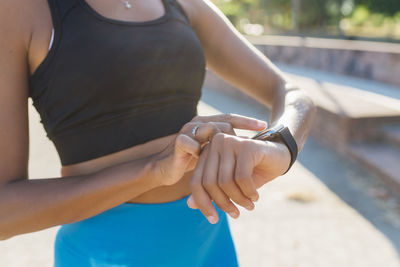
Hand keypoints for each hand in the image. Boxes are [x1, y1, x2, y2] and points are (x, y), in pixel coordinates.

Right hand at [152, 114, 266, 185]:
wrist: (165, 169)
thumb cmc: (191, 162)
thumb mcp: (212, 154)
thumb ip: (226, 148)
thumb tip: (251, 146)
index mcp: (207, 124)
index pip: (230, 118)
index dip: (247, 121)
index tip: (265, 125)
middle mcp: (198, 123)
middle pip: (224, 123)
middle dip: (239, 133)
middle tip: (254, 144)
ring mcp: (188, 131)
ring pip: (211, 130)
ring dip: (225, 144)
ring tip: (236, 156)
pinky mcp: (179, 142)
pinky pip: (193, 144)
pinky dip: (202, 153)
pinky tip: (210, 163)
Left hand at [187, 133, 290, 223]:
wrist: (280, 155)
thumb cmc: (252, 171)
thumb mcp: (230, 184)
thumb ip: (210, 192)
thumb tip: (189, 205)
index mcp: (208, 152)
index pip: (196, 181)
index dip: (203, 203)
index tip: (213, 219)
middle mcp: (216, 143)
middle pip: (209, 182)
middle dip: (223, 203)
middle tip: (236, 214)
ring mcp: (231, 142)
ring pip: (226, 182)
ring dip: (238, 199)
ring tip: (249, 205)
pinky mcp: (246, 146)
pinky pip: (242, 177)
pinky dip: (249, 192)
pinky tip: (255, 196)